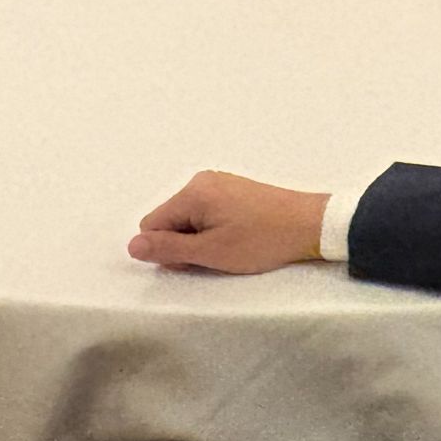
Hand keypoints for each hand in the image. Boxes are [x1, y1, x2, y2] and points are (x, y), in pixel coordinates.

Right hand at [129, 170, 329, 274]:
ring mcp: (219, 182)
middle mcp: (201, 180)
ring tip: (230, 247)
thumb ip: (169, 250)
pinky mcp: (233, 189)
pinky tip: (238, 237)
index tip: (197, 259)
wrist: (308, 224)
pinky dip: (214, 229)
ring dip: (200, 239)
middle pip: (170, 220)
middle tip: (215, 255)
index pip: (151, 225)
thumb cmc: (259, 241)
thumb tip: (132, 246)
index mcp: (192, 192)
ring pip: (188, 219)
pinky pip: (206, 212)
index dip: (167, 250)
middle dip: (183, 244)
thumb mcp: (211, 252)